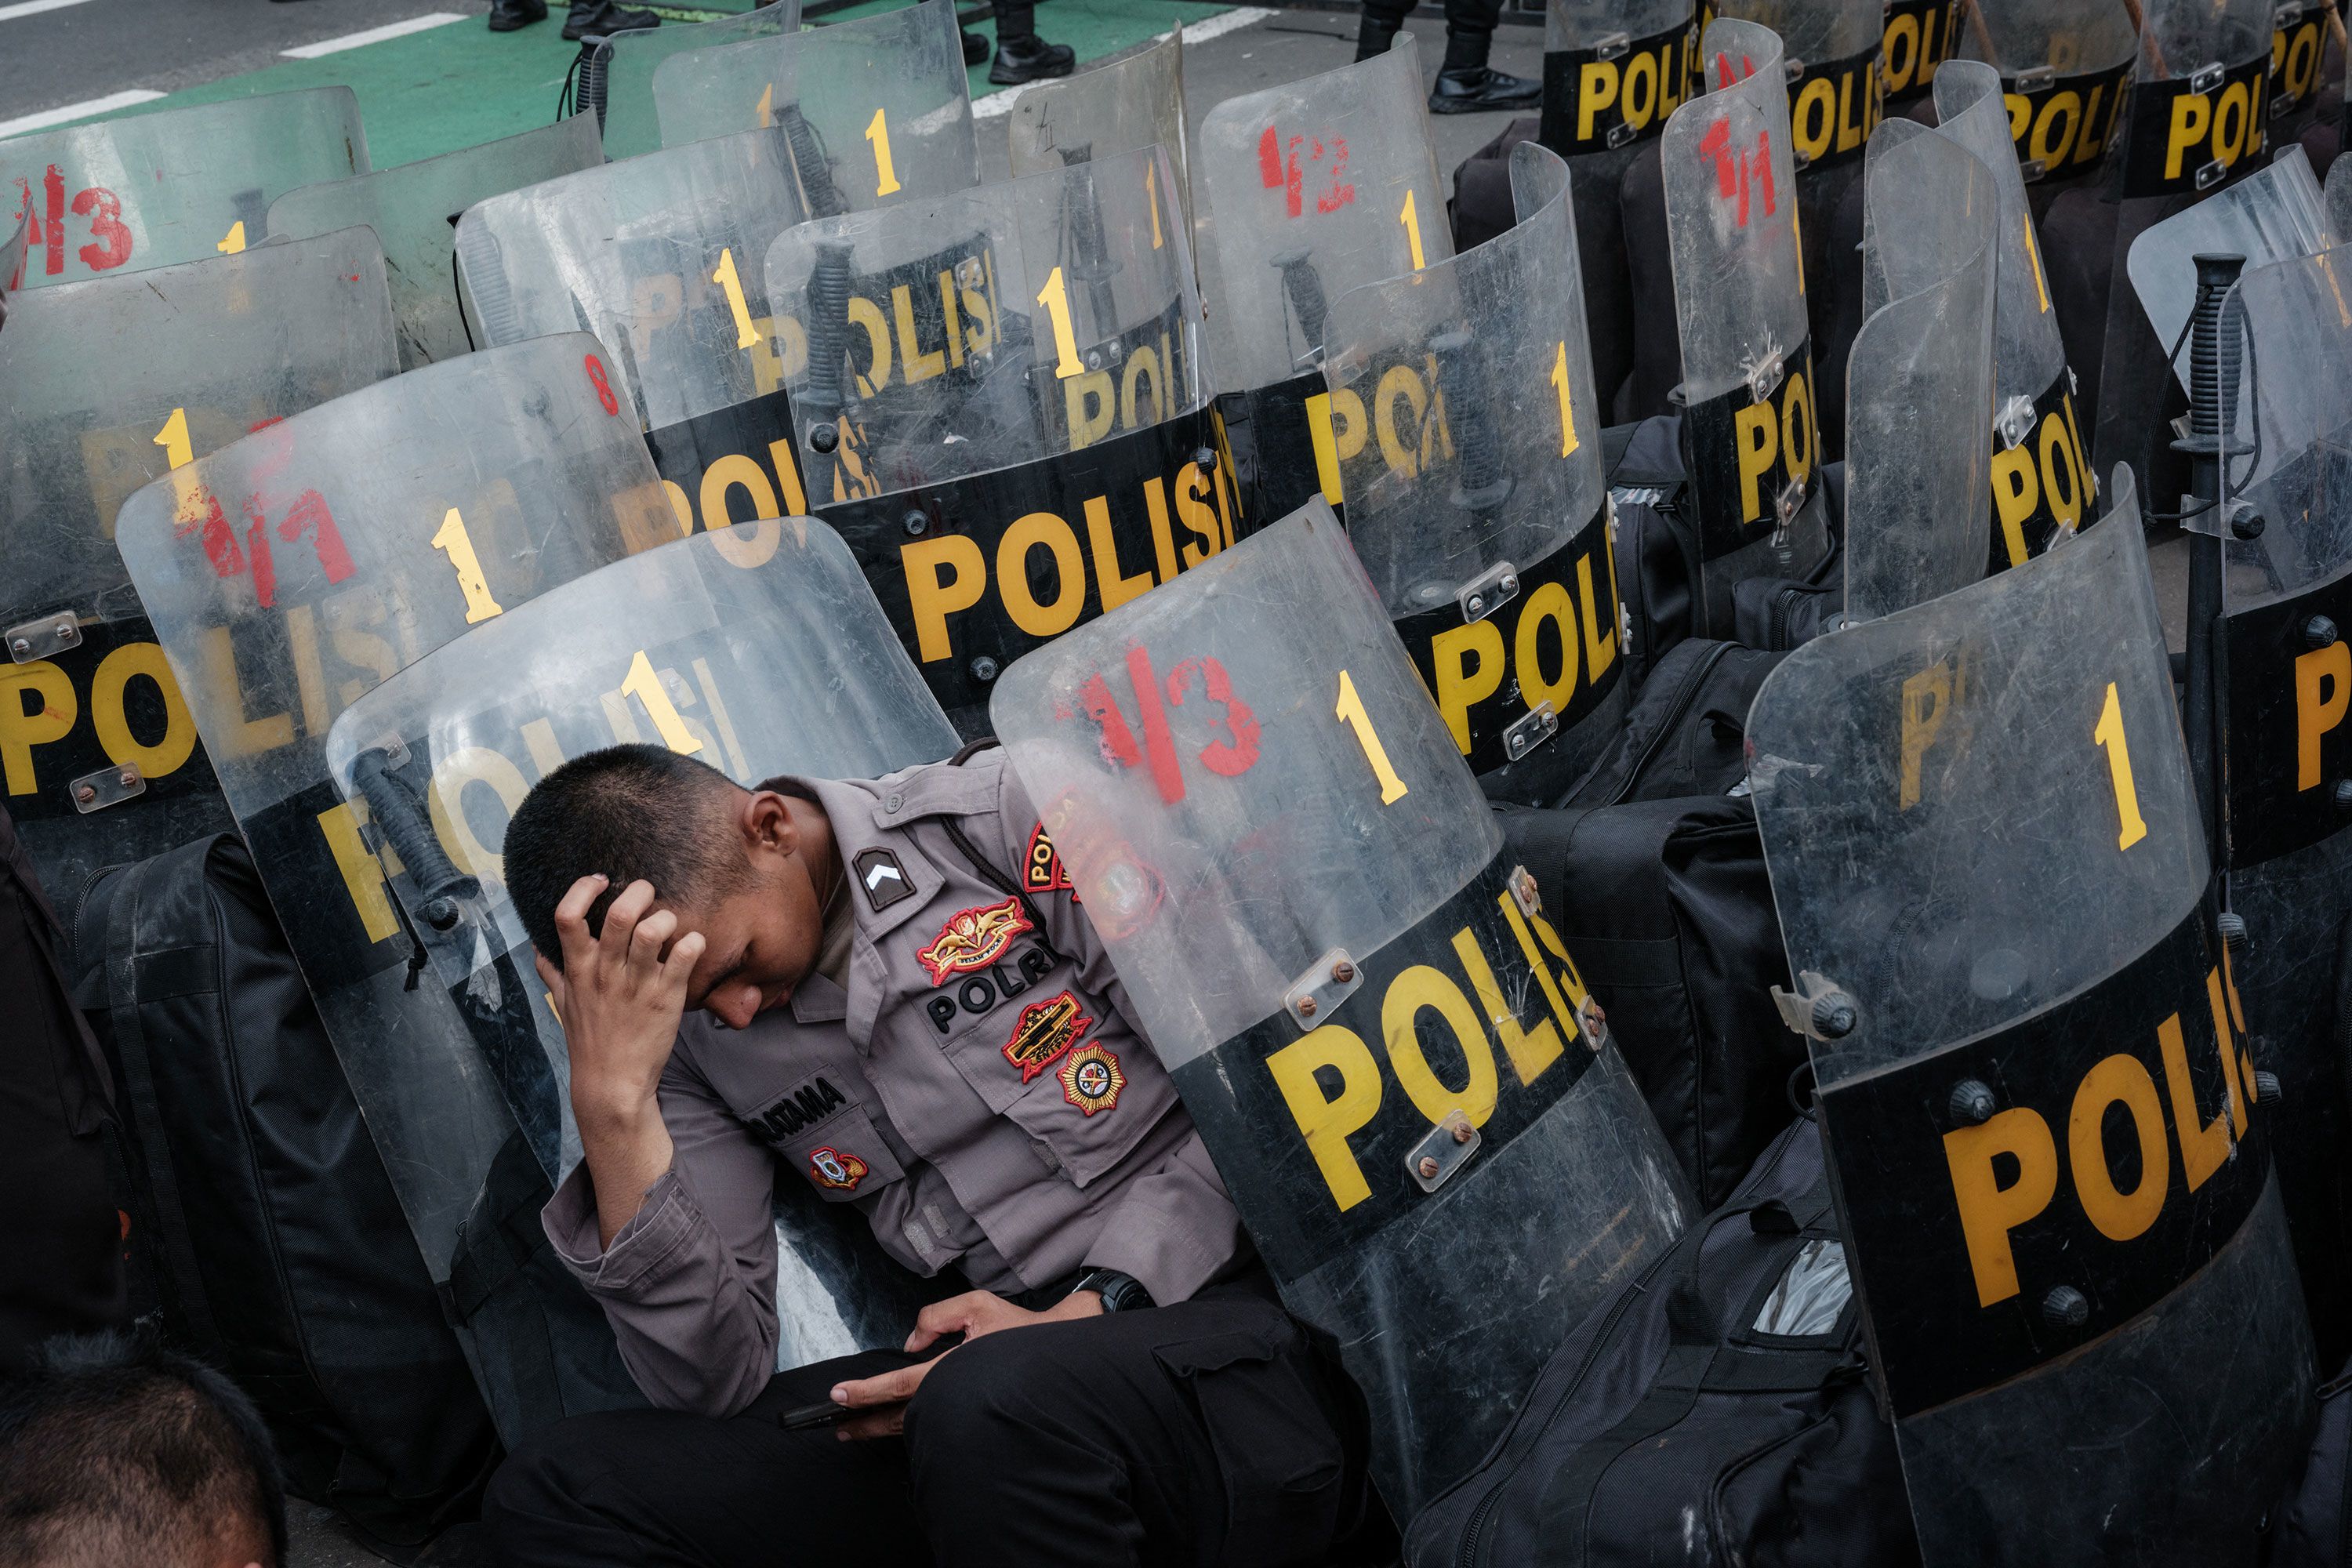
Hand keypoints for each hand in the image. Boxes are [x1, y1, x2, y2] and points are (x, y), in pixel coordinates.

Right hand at [539, 875, 700, 1128]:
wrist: (611, 1085)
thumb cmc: (589, 1041)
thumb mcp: (564, 1004)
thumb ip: (554, 972)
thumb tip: (539, 947)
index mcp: (579, 969)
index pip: (566, 917)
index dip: (582, 889)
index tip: (600, 880)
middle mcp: (606, 973)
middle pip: (619, 914)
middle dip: (638, 892)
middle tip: (649, 893)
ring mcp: (638, 984)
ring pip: (653, 931)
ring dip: (666, 918)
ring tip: (670, 924)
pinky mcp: (667, 998)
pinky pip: (685, 956)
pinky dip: (694, 942)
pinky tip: (694, 945)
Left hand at [828, 1288, 1103, 1439]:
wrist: (1058, 1352)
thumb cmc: (1018, 1330)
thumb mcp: (975, 1305)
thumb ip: (935, 1317)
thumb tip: (910, 1344)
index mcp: (954, 1368)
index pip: (900, 1384)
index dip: (866, 1392)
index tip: (839, 1396)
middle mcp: (955, 1395)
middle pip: (900, 1417)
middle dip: (866, 1422)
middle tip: (838, 1426)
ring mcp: (963, 1411)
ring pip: (915, 1425)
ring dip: (883, 1428)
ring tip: (856, 1430)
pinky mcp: (970, 1416)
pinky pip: (931, 1424)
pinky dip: (907, 1426)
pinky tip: (892, 1424)